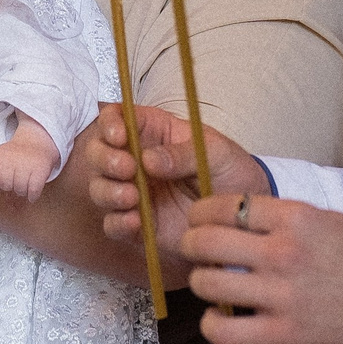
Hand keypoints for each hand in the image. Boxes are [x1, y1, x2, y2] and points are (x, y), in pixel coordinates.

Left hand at [0, 120, 58, 200]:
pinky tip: (32, 193)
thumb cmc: (12, 155)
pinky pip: (33, 191)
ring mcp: (25, 164)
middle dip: (9, 188)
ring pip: (19, 190)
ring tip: (24, 184)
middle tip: (14, 181)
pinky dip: (32, 196)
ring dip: (22, 192)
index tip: (0, 183)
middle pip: (5, 186)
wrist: (35, 142)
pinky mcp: (39, 170)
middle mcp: (9, 159)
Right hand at [84, 105, 268, 286]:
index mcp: (154, 133)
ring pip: (99, 188)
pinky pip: (112, 224)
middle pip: (98, 151)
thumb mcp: (218, 153)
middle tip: (127, 169)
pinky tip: (136, 222)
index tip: (120, 137)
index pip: (118, 117)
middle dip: (104, 159)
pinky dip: (117, 223)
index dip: (110, 123)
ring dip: (107, 190)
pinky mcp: (137, 225)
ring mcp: (134, 193)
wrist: (244, 218)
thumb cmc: (233, 173)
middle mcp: (136, 161)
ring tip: (132, 197)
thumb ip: (184, 153)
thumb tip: (148, 160)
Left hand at [178, 191, 342, 343]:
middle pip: (204, 240)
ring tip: (212, 286)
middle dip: (190, 245)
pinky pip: (224, 330)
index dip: (200, 214)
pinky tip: (221, 319)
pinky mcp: (285, 334)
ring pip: (207, 283)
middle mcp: (283, 252)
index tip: (198, 222)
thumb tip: (237, 216)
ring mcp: (282, 294)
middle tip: (194, 252)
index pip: (223, 205)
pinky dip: (213, 325)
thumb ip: (282, 218)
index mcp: (294, 218)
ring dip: (202, 284)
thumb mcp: (326, 221)